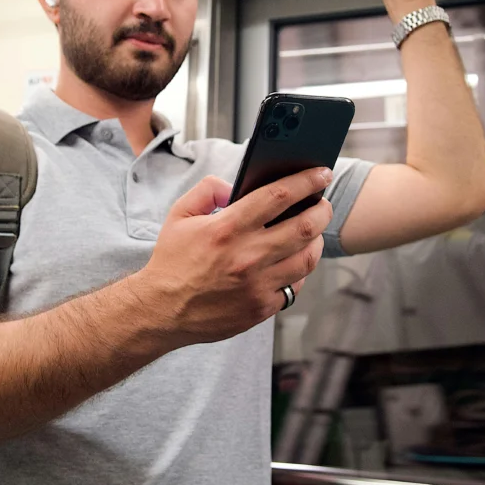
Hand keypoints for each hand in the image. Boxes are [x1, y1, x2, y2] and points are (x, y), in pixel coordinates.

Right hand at [139, 168, 332, 345]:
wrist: (161, 310)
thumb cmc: (171, 261)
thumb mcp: (180, 215)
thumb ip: (207, 190)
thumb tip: (232, 185)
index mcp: (226, 228)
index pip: (278, 196)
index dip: (306, 181)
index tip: (320, 173)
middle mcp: (246, 256)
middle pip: (304, 227)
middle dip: (322, 210)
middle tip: (323, 204)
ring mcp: (256, 285)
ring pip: (307, 259)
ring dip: (316, 241)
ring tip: (313, 231)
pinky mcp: (260, 308)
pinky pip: (294, 287)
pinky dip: (299, 270)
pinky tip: (293, 260)